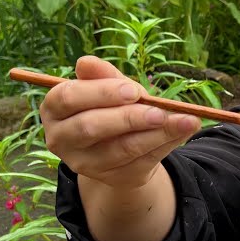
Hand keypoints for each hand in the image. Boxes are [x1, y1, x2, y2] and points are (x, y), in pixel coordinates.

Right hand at [41, 56, 198, 189]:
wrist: (118, 145)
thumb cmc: (110, 106)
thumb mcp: (108, 87)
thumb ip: (103, 75)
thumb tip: (86, 62)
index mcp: (54, 109)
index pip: (69, 98)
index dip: (102, 93)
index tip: (133, 90)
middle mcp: (61, 139)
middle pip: (90, 127)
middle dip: (128, 118)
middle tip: (159, 111)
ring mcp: (84, 163)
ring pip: (120, 149)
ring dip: (156, 134)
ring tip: (185, 121)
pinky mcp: (110, 178)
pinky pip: (141, 162)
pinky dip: (166, 145)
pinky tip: (184, 131)